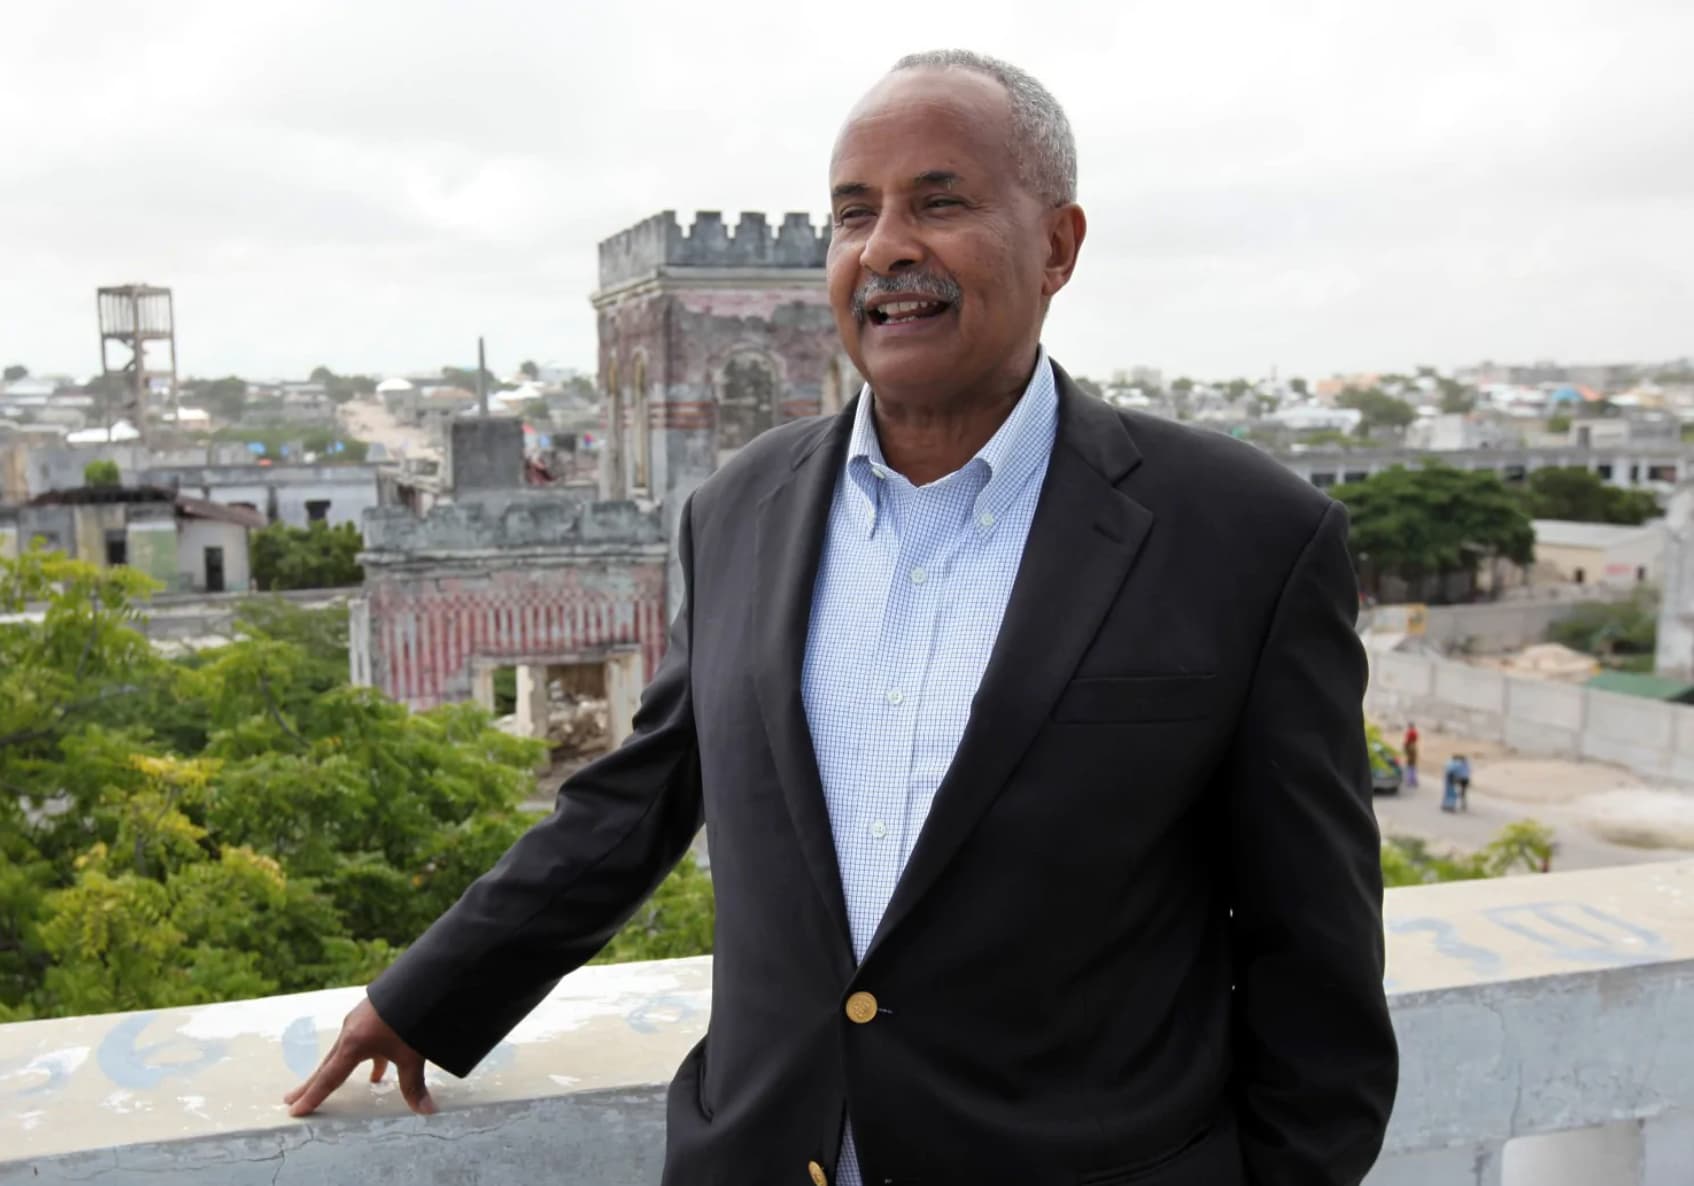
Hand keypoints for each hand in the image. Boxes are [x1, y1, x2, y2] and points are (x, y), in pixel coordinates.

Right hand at [284, 996, 435, 1116]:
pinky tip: (377, 1074)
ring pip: (343, 1053)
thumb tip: (427, 1110)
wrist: (422, 978)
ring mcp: (359, 1021)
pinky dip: (364, 1060)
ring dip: (336, 1070)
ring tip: (329, 1085)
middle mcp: (350, 1032)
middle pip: (327, 1065)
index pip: (329, 1078)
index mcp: (354, 1044)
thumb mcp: (413, 1055)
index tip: (294, 1111)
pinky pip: (361, 1042)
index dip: (312, 1097)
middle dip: (310, 1085)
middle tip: (289, 1099)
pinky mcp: (372, 1014)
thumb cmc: (413, 1015)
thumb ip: (415, 1084)